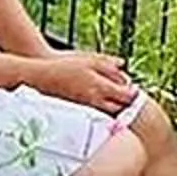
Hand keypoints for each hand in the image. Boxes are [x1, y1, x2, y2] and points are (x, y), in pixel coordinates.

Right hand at [22, 50, 137, 114]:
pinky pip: (96, 116)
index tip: (135, 92)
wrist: (42, 76)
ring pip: (107, 115)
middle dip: (125, 105)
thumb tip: (123, 68)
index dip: (133, 95)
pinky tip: (100, 104)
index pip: (125, 96)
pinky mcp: (78, 112)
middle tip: (127, 99)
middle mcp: (94, 101)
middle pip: (118, 109)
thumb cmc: (65, 65)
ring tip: (114, 101)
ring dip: (114, 110)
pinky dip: (102, 112)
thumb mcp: (90, 59)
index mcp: (99, 86)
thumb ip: (109, 64)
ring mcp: (86, 109)